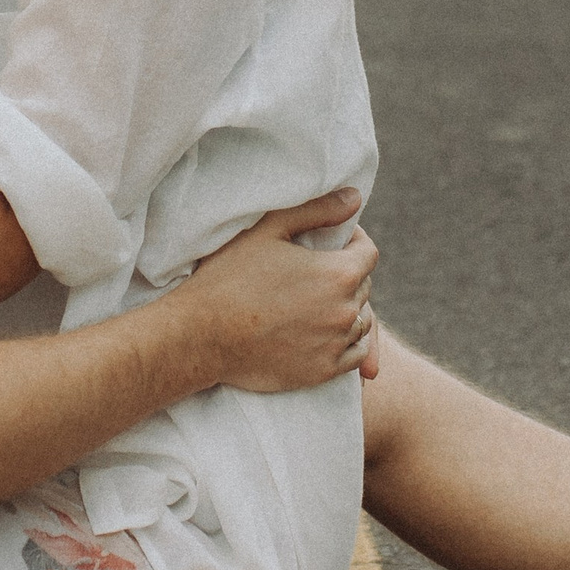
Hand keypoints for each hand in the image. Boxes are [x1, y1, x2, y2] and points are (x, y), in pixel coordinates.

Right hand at [186, 192, 379, 395]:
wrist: (200, 335)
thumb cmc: (229, 277)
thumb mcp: (268, 230)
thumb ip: (317, 210)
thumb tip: (354, 198)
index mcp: (337, 273)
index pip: (368, 253)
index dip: (352, 243)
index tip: (330, 244)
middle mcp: (344, 311)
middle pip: (362, 286)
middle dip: (345, 275)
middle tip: (312, 273)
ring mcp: (335, 344)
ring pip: (360, 320)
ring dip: (345, 308)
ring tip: (315, 303)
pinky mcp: (322, 371)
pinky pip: (354, 354)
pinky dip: (346, 342)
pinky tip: (323, 332)